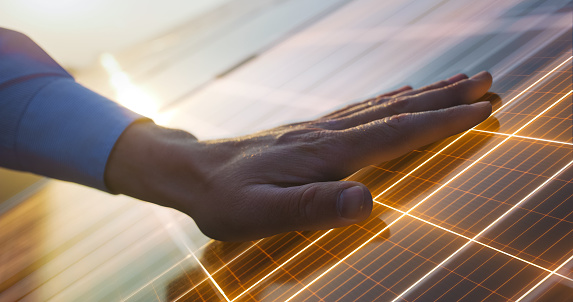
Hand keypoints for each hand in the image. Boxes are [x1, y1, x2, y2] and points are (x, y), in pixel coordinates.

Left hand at [105, 71, 492, 240]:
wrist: (194, 172)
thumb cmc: (227, 200)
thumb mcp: (263, 214)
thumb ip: (314, 207)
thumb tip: (367, 201)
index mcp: (328, 154)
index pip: (397, 134)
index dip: (441, 123)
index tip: (481, 109)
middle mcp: (330, 134)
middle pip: (398, 112)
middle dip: (446, 99)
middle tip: (487, 82)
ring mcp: (321, 130)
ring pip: (383, 106)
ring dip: (424, 95)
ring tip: (456, 82)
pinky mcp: (311, 133)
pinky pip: (361, 110)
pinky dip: (389, 100)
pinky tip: (398, 95)